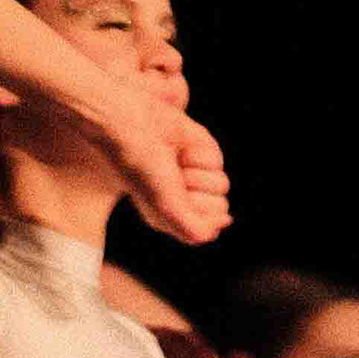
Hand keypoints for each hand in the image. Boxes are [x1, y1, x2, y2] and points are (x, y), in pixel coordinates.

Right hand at [112, 98, 229, 248]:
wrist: (136, 128)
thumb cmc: (144, 170)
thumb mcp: (167, 207)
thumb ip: (193, 229)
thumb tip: (221, 226)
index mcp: (172, 221)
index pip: (209, 229)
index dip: (200, 213)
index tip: (181, 200)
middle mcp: (184, 202)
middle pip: (220, 207)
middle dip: (200, 191)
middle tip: (176, 180)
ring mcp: (195, 178)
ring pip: (222, 184)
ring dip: (198, 172)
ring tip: (176, 164)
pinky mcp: (202, 155)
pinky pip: (217, 162)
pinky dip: (201, 154)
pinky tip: (181, 149)